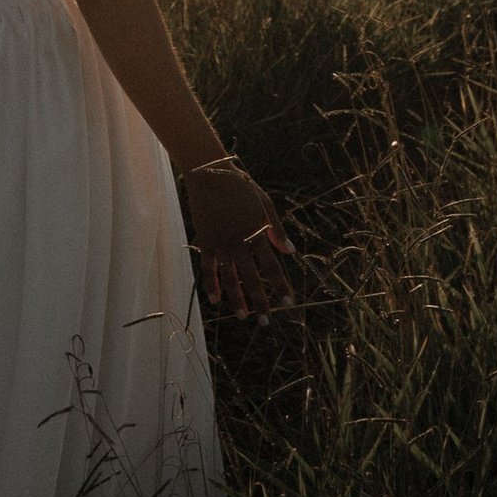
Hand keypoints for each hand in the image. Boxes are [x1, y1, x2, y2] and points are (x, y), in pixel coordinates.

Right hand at [184, 160, 295, 319]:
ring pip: (230, 279)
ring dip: (237, 299)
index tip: (288, 303)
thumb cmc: (241, 186)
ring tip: (243, 316)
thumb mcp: (265, 204)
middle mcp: (240, 243)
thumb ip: (277, 230)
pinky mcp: (205, 242)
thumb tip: (291, 252)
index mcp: (258, 233)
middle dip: (261, 302)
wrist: (210, 174)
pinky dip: (211, 284)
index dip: (281, 286)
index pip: (273, 267)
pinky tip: (215, 300)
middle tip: (266, 321)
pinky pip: (208, 269)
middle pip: (253, 279)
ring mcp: (221, 244)